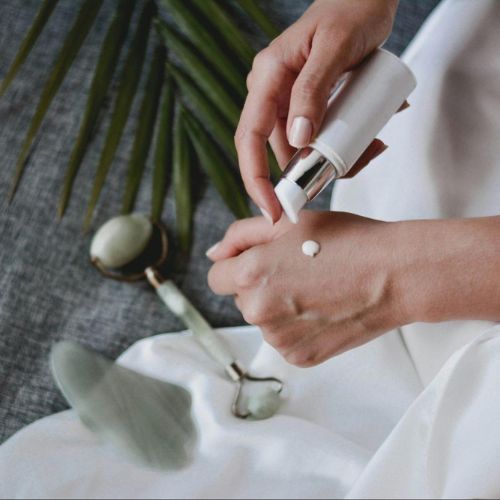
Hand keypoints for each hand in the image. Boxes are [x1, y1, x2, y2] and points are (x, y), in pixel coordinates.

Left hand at [207, 211, 407, 366]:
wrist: (394, 274)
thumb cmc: (347, 241)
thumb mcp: (289, 222)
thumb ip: (241, 235)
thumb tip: (214, 254)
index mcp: (250, 275)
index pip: (218, 277)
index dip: (238, 265)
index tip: (263, 261)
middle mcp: (258, 312)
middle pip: (241, 299)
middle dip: (261, 284)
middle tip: (300, 270)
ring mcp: (279, 339)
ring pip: (264, 320)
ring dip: (280, 306)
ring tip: (317, 289)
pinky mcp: (300, 357)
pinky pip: (285, 339)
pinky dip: (298, 327)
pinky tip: (324, 309)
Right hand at [236, 0, 398, 222]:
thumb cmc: (351, 11)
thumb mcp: (335, 49)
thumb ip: (313, 91)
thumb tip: (298, 141)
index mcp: (267, 77)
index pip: (249, 138)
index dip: (255, 179)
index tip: (272, 209)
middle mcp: (271, 92)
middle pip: (276, 150)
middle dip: (305, 173)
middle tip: (342, 175)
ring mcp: (288, 100)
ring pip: (301, 148)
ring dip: (332, 159)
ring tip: (370, 147)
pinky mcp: (307, 105)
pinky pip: (317, 137)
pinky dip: (340, 147)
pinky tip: (368, 139)